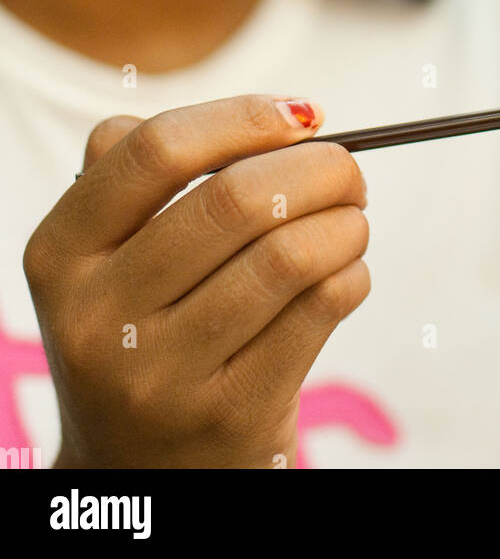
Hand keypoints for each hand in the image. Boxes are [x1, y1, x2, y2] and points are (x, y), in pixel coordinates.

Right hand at [24, 94, 368, 468]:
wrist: (136, 471)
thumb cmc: (144, 328)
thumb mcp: (108, 257)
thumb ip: (153, 171)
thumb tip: (284, 118)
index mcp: (61, 253)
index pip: (155, 149)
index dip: (243, 117)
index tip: (301, 115)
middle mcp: (98, 317)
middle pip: (235, 199)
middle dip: (319, 167)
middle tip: (347, 171)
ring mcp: (160, 376)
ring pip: (288, 255)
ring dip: (345, 223)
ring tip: (351, 222)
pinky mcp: (227, 417)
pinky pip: (318, 310)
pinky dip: (350, 274)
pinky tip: (344, 273)